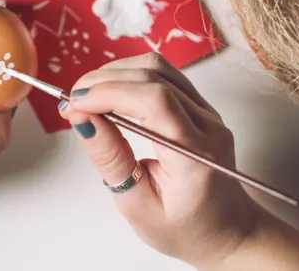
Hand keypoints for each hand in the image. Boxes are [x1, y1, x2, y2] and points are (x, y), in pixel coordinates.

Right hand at [58, 53, 256, 268]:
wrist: (225, 231)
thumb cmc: (183, 228)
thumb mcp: (137, 206)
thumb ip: (110, 160)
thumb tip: (82, 119)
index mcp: (195, 156)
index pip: (153, 101)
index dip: (109, 92)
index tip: (74, 104)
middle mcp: (208, 126)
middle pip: (154, 77)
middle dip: (105, 80)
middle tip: (73, 100)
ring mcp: (208, 112)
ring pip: (159, 68)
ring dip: (117, 72)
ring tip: (88, 94)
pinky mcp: (201, 106)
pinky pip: (165, 75)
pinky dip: (131, 76)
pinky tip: (111, 91)